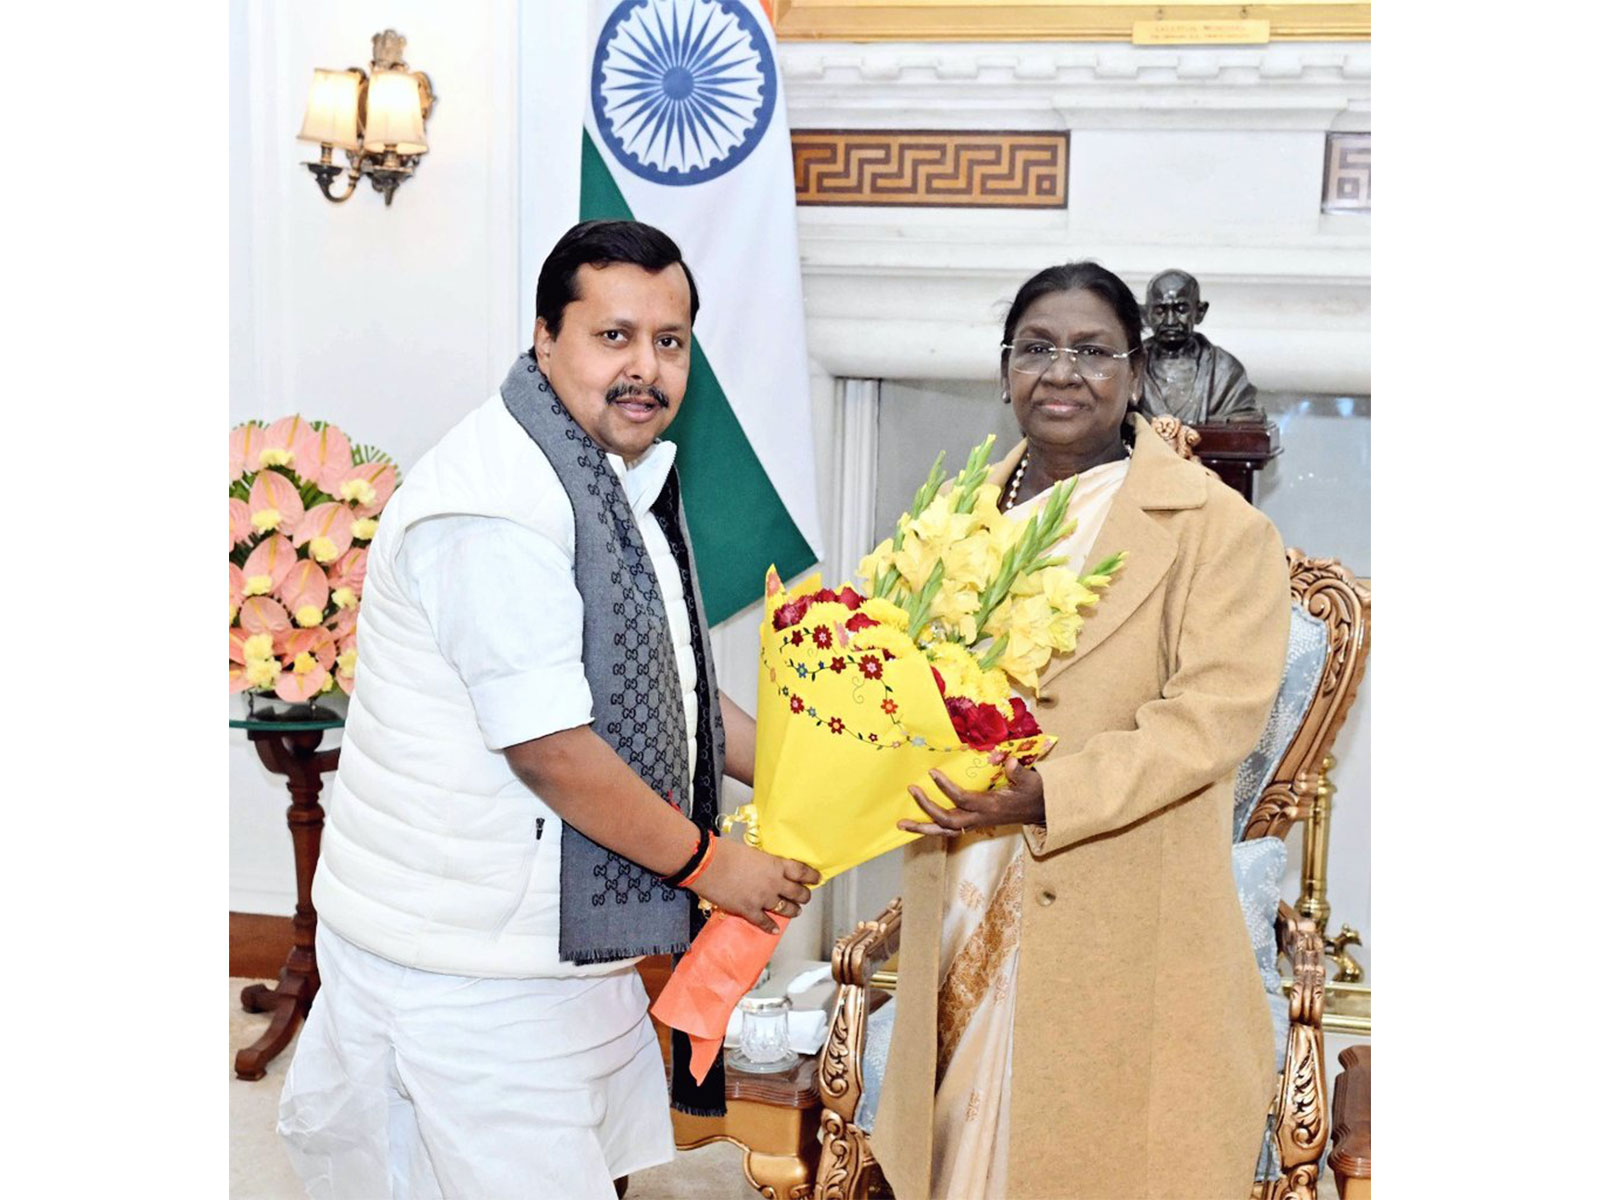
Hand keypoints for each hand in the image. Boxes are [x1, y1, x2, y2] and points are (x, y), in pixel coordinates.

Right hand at [690, 838, 820, 933]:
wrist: (706, 864)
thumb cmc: (725, 852)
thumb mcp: (752, 852)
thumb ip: (764, 862)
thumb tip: (766, 867)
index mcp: (776, 865)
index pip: (802, 872)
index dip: (811, 876)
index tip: (816, 878)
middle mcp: (774, 883)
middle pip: (797, 893)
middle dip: (803, 896)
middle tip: (804, 896)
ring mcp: (762, 899)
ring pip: (786, 909)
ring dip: (792, 911)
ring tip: (795, 911)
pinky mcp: (748, 910)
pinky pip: (763, 922)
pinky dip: (770, 926)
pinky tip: (774, 928)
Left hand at [896, 756, 1045, 838]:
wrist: (1039, 810)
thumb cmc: (1033, 792)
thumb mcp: (1031, 781)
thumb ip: (1019, 772)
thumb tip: (1010, 762)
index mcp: (991, 805)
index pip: (964, 799)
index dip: (947, 788)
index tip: (932, 773)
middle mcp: (980, 818)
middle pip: (948, 820)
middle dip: (927, 808)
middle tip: (911, 790)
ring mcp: (976, 823)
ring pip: (945, 831)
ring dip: (923, 828)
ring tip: (902, 824)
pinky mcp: (973, 824)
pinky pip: (949, 830)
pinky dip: (932, 828)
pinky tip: (917, 824)